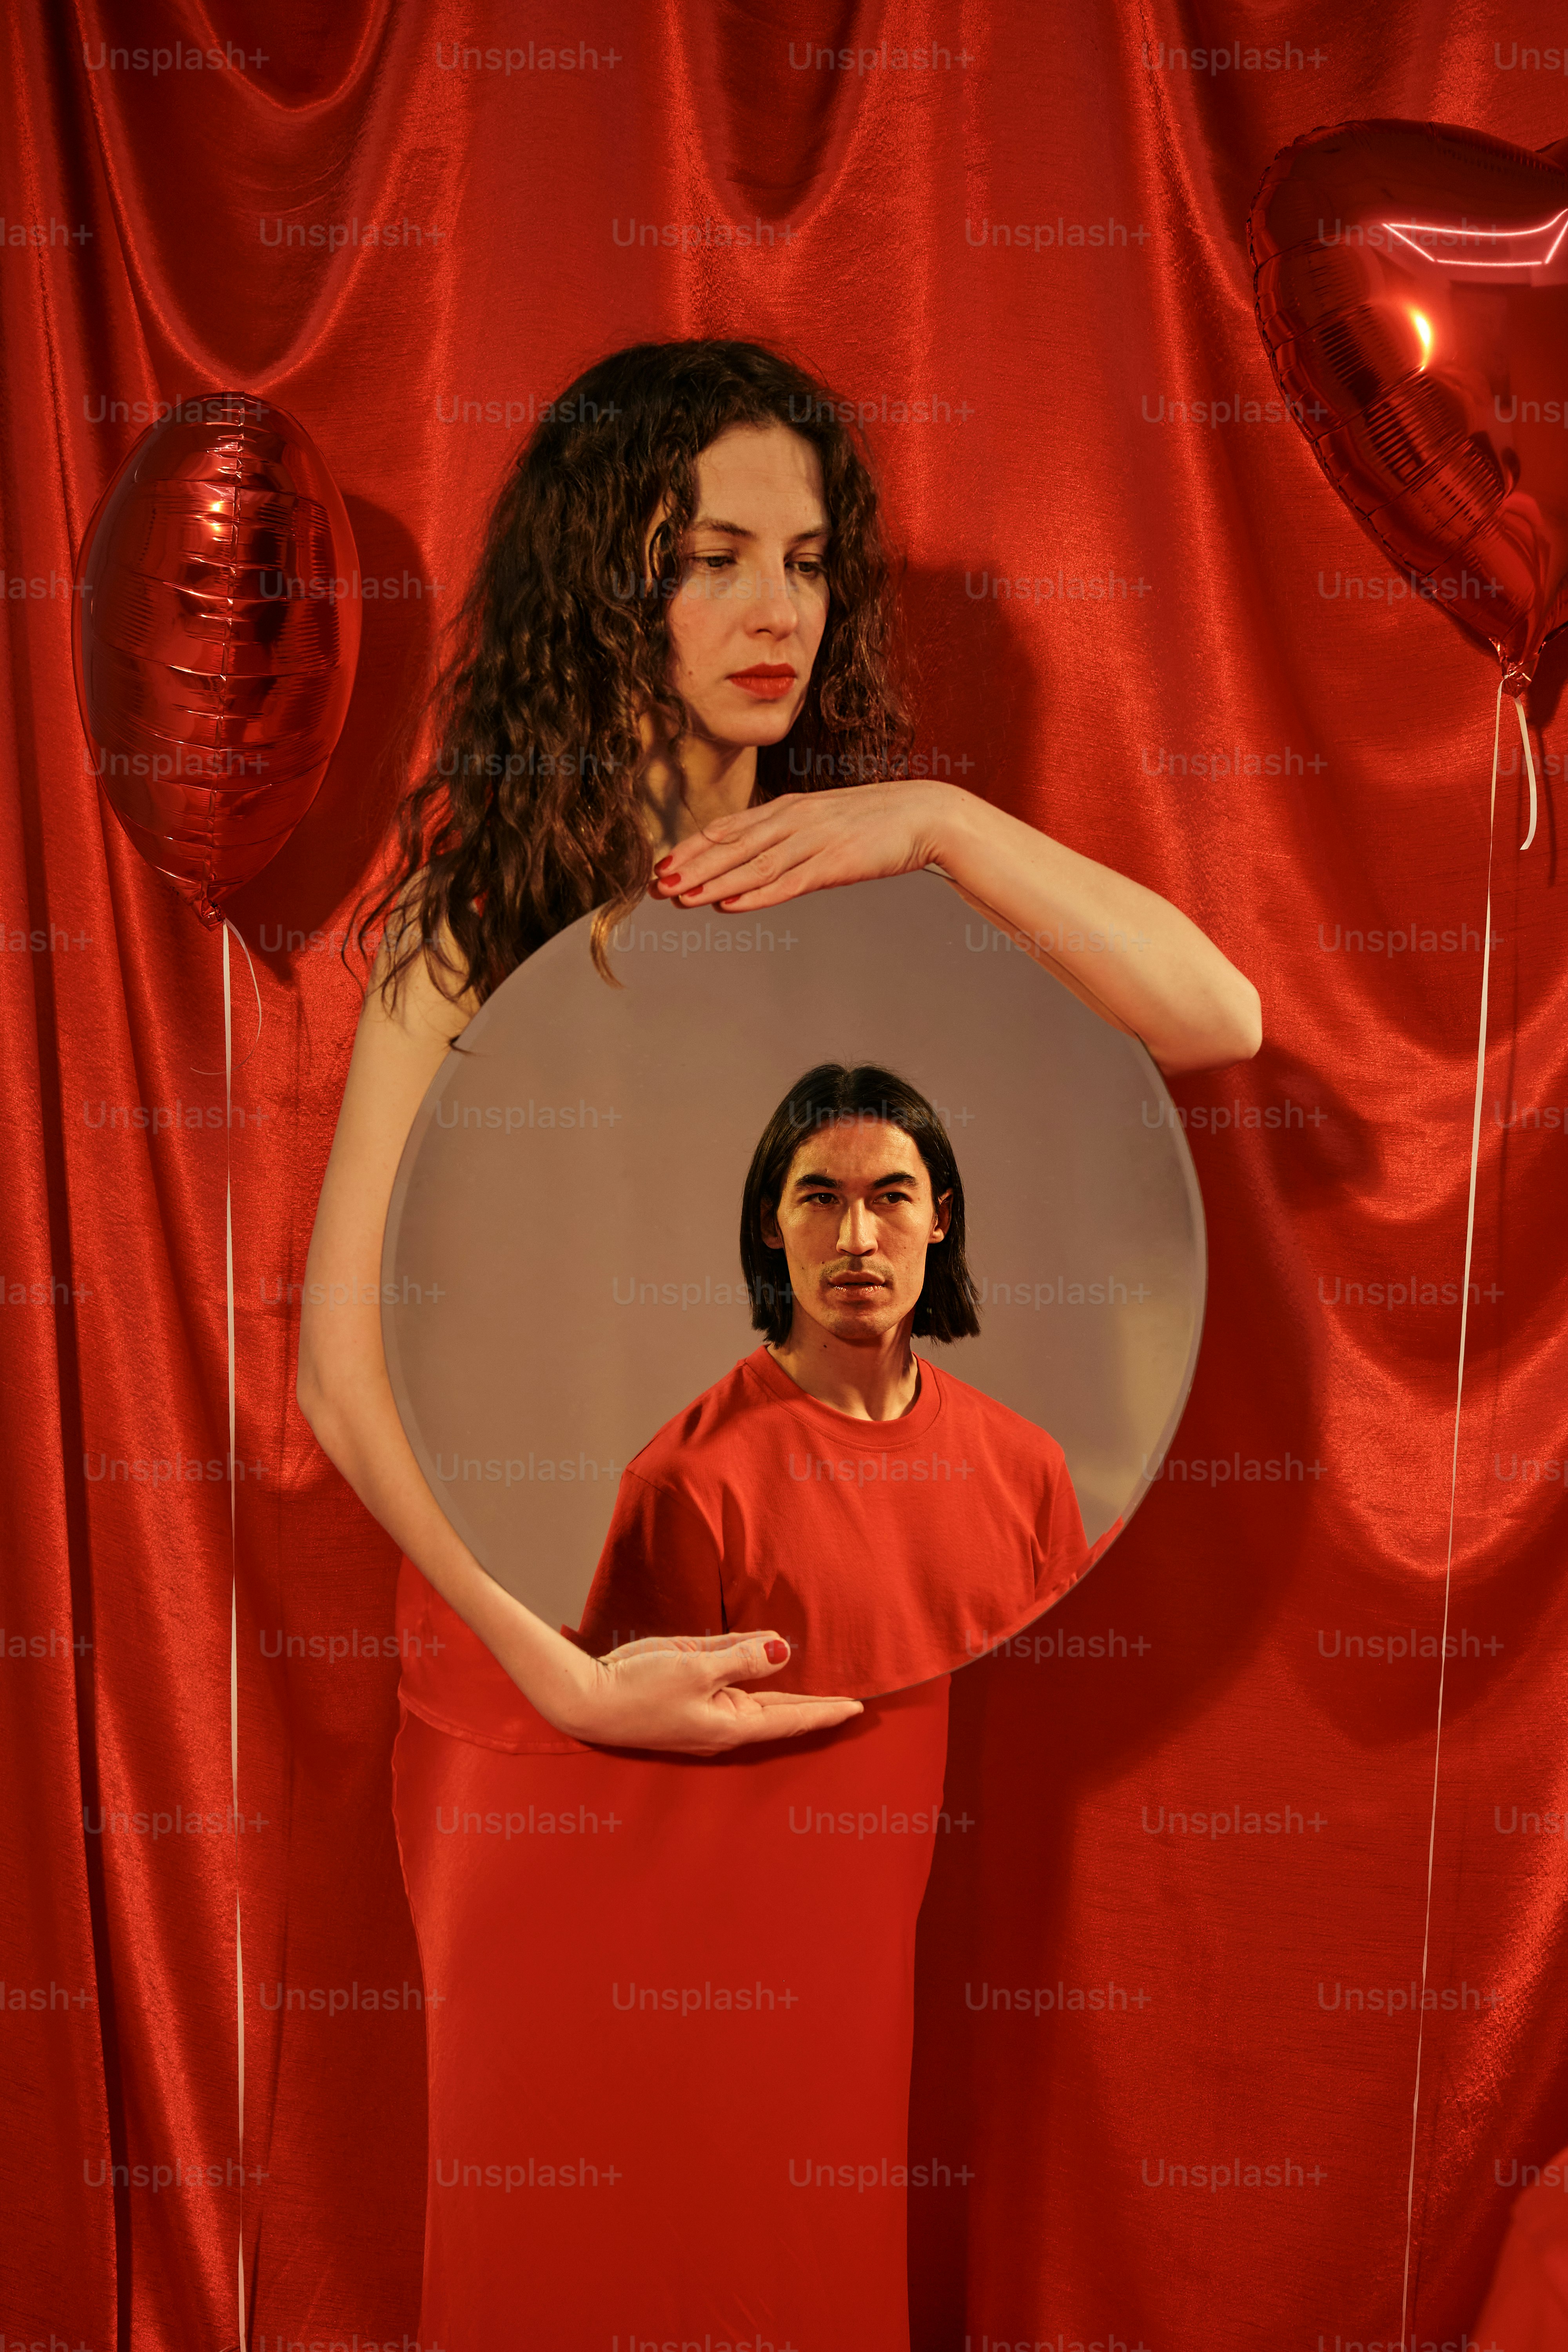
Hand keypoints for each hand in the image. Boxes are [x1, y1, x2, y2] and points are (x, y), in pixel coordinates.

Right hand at [567, 1631, 863, 1754]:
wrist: (586, 1701)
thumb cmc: (638, 1688)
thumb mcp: (696, 1666)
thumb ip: (741, 1656)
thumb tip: (783, 1650)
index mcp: (731, 1723)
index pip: (792, 1717)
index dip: (826, 1711)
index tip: (858, 1709)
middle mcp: (723, 1725)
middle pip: (779, 1714)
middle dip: (814, 1709)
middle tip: (850, 1706)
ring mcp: (705, 1718)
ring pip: (755, 1699)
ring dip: (786, 1695)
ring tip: (819, 1691)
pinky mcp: (687, 1704)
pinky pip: (729, 1690)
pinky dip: (751, 1680)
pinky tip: (762, 1667)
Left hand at [652, 781, 959, 911]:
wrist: (925, 814)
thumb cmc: (875, 822)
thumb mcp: (823, 822)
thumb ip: (789, 837)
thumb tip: (756, 859)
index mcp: (789, 809)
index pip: (729, 829)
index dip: (693, 848)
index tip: (661, 865)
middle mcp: (794, 820)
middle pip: (732, 847)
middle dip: (691, 867)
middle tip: (656, 885)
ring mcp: (814, 841)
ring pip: (752, 865)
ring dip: (713, 883)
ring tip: (680, 898)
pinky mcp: (835, 863)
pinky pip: (788, 882)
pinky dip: (756, 894)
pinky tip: (730, 904)